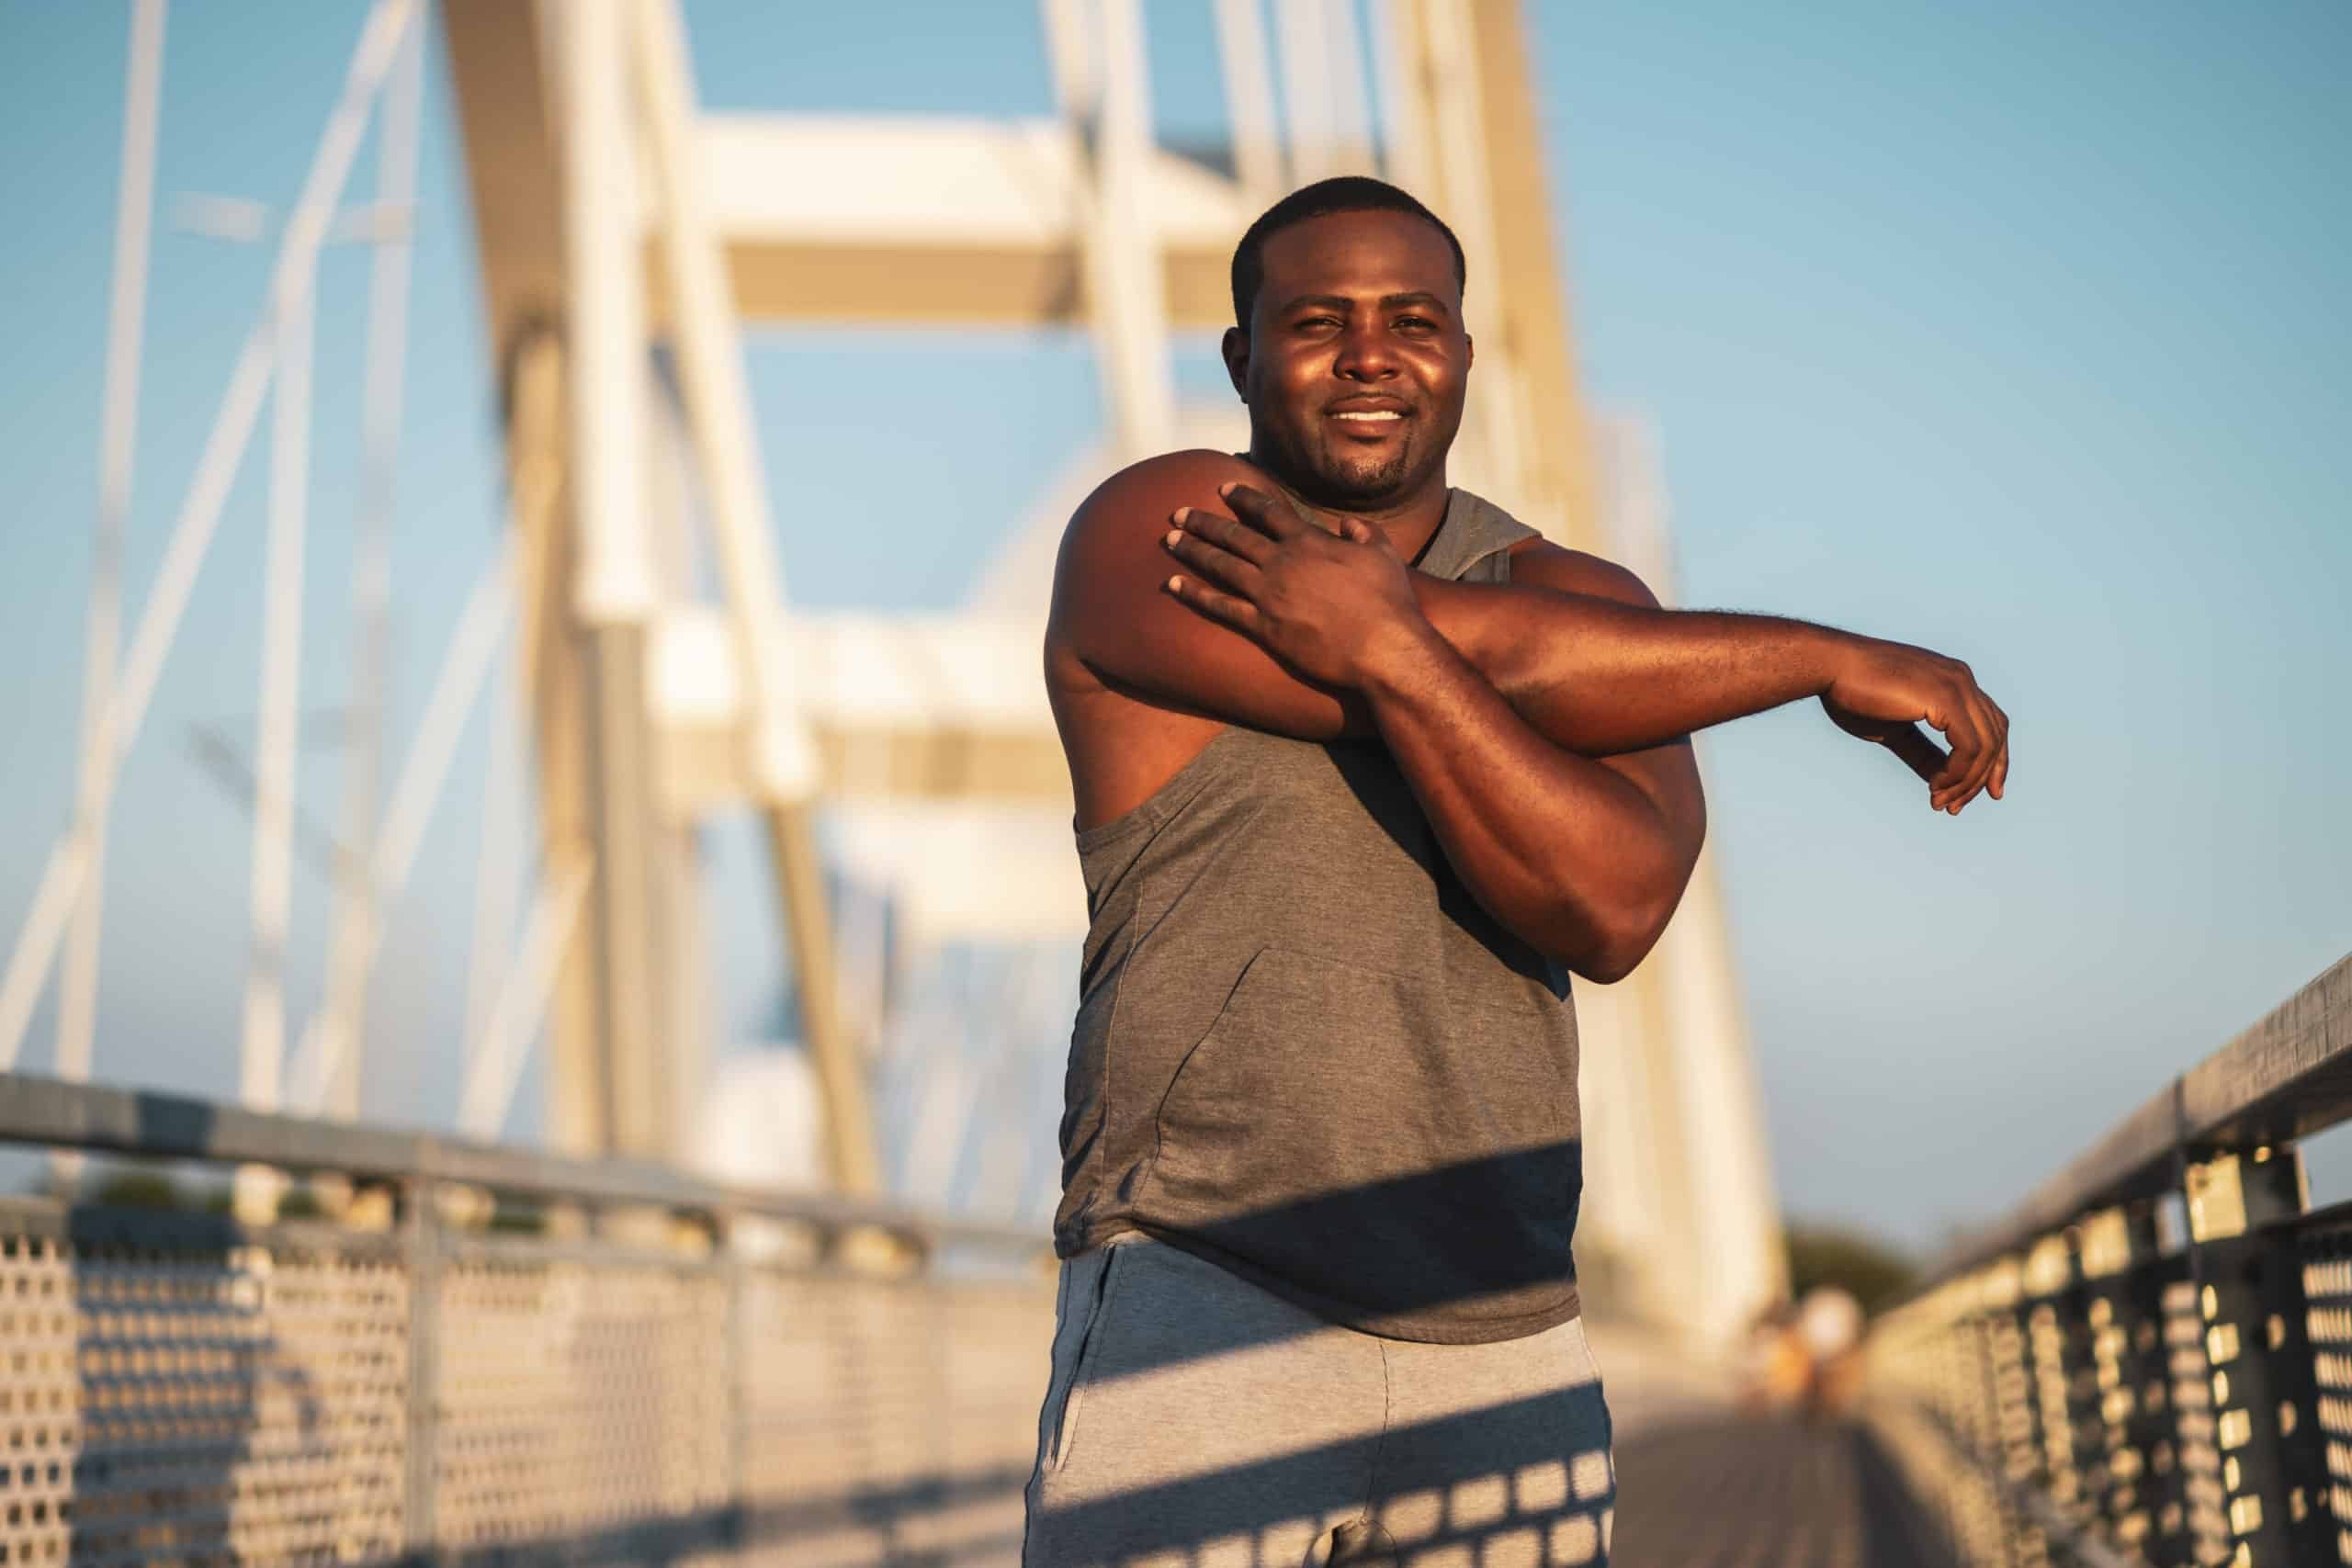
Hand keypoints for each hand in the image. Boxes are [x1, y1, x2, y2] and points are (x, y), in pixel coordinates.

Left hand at [1160, 482, 1427, 688]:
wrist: (1384, 647)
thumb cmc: (1389, 602)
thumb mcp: (1383, 555)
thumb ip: (1363, 533)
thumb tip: (1348, 524)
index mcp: (1309, 541)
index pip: (1268, 510)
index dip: (1243, 496)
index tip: (1222, 487)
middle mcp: (1282, 562)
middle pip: (1233, 535)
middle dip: (1203, 521)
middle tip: (1177, 513)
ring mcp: (1269, 594)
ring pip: (1220, 565)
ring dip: (1191, 550)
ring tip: (1168, 540)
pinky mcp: (1264, 627)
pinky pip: (1220, 606)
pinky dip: (1194, 594)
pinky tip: (1173, 584)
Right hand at [1818, 635, 2009, 812]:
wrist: (1830, 666)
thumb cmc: (1853, 693)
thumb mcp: (1894, 731)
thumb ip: (1922, 753)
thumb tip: (1941, 780)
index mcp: (1953, 681)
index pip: (1991, 724)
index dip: (1994, 761)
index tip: (1986, 793)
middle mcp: (1962, 680)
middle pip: (1996, 736)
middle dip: (1982, 778)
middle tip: (1954, 807)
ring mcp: (1958, 686)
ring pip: (1986, 745)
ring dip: (1966, 782)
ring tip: (1940, 802)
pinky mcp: (1946, 698)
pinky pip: (1970, 746)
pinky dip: (1959, 772)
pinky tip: (1936, 786)